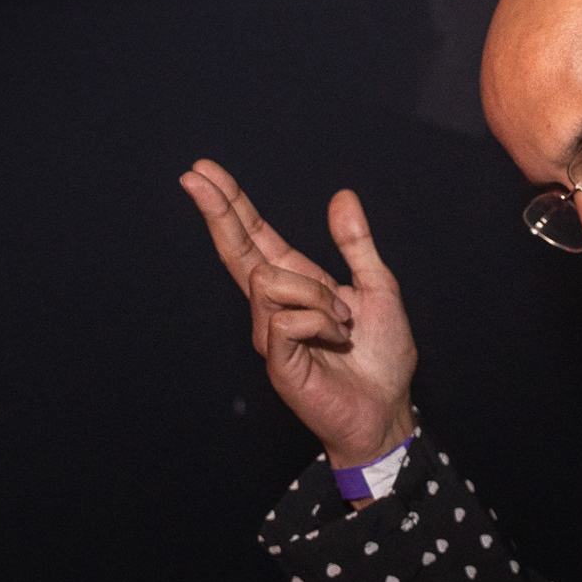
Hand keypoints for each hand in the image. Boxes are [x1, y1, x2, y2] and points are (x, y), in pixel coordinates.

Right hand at [182, 159, 417, 470]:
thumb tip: (342, 197)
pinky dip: (319, 321)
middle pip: (237, 252)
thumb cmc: (383, 357)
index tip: (203, 173)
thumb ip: (357, 245)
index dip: (231, 205)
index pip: (255, 237)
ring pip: (270, 281)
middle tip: (193, 176)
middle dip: (218, 211)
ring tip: (343, 323)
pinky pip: (285, 319)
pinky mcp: (276, 360)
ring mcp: (272, 334)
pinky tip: (335, 338)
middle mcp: (277, 306)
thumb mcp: (379, 288)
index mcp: (299, 284)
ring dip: (317, 295)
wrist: (388, 408)